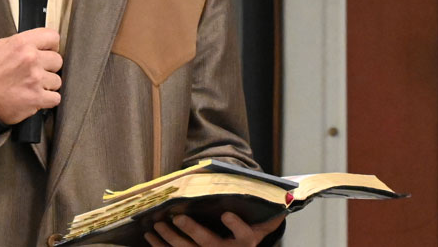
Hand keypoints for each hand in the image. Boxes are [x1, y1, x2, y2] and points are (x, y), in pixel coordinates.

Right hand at [0, 28, 62, 124]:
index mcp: (22, 43)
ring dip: (48, 85)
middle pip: (58, 60)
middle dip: (49, 67)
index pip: (53, 37)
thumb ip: (23, 41)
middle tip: (36, 71)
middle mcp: (30, 59)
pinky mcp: (37, 97)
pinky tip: (37, 96)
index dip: (51, 46)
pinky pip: (55, 98)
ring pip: (57, 80)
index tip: (48, 51)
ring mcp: (35, 78)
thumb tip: (39, 41)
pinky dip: (48, 100)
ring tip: (33, 85)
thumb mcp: (1, 46)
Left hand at [144, 212, 285, 246]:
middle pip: (209, 244)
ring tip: (157, 225)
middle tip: (178, 217)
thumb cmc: (248, 235)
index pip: (243, 234)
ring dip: (171, 239)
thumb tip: (287, 196)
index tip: (226, 213)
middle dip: (192, 231)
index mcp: (246, 242)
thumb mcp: (261, 226)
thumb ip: (270, 213)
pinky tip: (150, 237)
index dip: (235, 225)